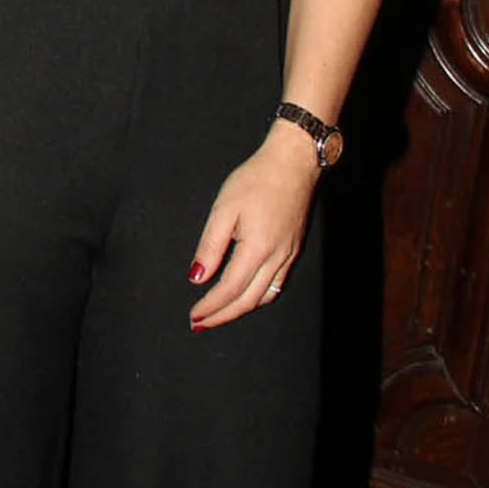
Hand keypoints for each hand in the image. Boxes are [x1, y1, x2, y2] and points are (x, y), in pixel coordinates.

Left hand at [187, 128, 316, 328]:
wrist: (293, 163)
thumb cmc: (256, 180)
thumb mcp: (224, 208)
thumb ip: (210, 246)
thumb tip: (197, 277)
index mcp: (257, 248)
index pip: (230, 289)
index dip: (211, 306)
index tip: (194, 316)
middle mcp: (277, 258)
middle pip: (248, 300)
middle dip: (223, 316)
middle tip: (200, 324)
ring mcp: (289, 255)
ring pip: (264, 296)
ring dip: (240, 310)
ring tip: (219, 315)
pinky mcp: (294, 250)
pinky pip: (276, 284)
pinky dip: (258, 297)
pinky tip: (246, 296)